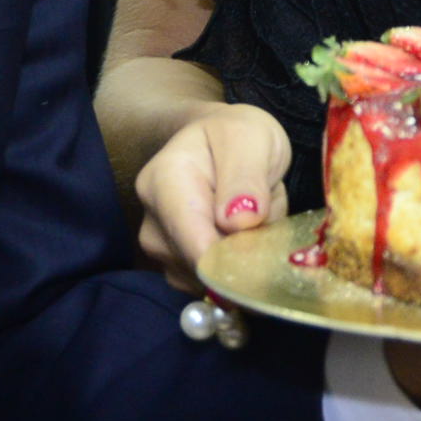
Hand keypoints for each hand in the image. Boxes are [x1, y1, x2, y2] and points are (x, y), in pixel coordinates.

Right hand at [132, 102, 290, 292]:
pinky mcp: (177, 267)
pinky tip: (243, 237)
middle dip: (246, 255)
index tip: (267, 261)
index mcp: (164, 183)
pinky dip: (238, 268)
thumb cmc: (236, 136)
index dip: (235, 263)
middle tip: (267, 215)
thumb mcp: (250, 137)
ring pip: (212, 280)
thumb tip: (238, 222)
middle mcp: (153, 221)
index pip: (196, 246)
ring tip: (255, 220)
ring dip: (246, 260)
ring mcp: (162, 249)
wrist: (219, 141)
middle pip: (205, 269)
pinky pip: (214, 285)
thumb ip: (245, 176)